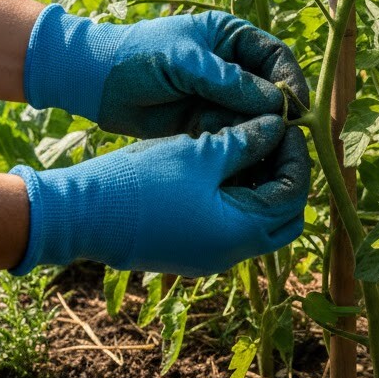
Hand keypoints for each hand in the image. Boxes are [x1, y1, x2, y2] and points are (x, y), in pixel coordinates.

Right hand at [10, 115, 310, 277]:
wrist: (83, 214)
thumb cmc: (143, 181)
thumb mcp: (200, 153)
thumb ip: (245, 141)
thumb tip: (277, 125)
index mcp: (241, 232)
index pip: (293, 195)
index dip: (295, 155)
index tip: (285, 122)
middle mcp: (231, 253)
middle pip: (282, 216)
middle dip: (286, 175)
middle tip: (275, 137)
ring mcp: (208, 255)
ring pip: (255, 220)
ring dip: (259, 184)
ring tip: (248, 142)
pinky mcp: (187, 249)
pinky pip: (227, 224)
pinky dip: (235, 195)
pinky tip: (221, 162)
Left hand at [23, 5, 307, 136]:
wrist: (94, 81)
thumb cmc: (138, 56)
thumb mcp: (184, 62)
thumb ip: (228, 81)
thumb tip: (275, 103)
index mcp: (230, 37)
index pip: (275, 56)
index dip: (290, 80)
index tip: (297, 107)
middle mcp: (230, 66)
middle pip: (270, 91)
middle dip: (281, 114)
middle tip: (292, 141)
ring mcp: (217, 96)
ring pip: (255, 117)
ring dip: (264, 136)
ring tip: (273, 157)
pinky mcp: (204, 123)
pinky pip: (233, 136)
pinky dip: (243, 149)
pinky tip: (250, 165)